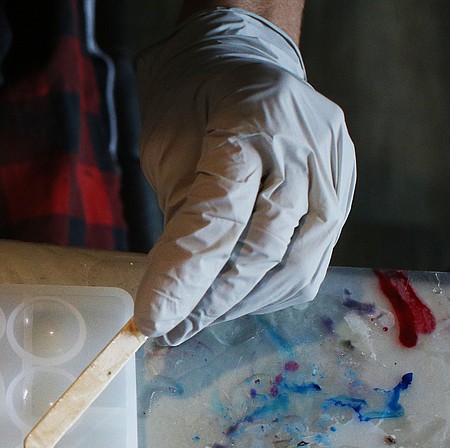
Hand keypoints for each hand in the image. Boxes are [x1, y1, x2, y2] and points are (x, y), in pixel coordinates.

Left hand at [135, 9, 355, 345]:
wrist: (239, 70)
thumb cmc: (193, 112)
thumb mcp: (167, 150)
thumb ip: (179, 220)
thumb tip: (168, 301)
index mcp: (252, 120)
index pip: (220, 216)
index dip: (185, 275)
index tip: (153, 318)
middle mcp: (305, 145)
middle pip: (263, 247)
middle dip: (212, 300)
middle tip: (171, 328)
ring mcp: (333, 170)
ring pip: (293, 264)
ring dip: (240, 304)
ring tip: (196, 319)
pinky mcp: (343, 193)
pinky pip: (311, 263)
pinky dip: (268, 293)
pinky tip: (232, 302)